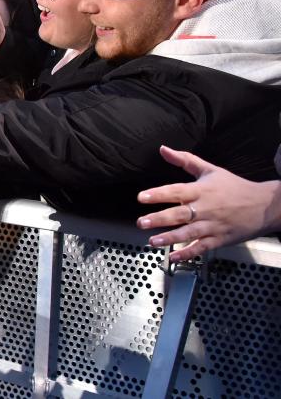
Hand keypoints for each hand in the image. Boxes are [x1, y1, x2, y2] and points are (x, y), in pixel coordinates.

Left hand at [136, 146, 280, 261]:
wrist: (265, 205)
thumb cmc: (235, 186)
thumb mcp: (210, 170)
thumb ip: (185, 160)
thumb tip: (163, 149)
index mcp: (202, 190)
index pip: (176, 191)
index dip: (159, 194)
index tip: (142, 197)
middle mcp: (205, 208)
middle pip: (180, 214)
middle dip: (159, 219)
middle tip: (141, 222)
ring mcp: (213, 225)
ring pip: (189, 232)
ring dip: (170, 238)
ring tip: (152, 241)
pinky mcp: (220, 239)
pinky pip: (202, 247)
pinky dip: (188, 253)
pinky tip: (174, 257)